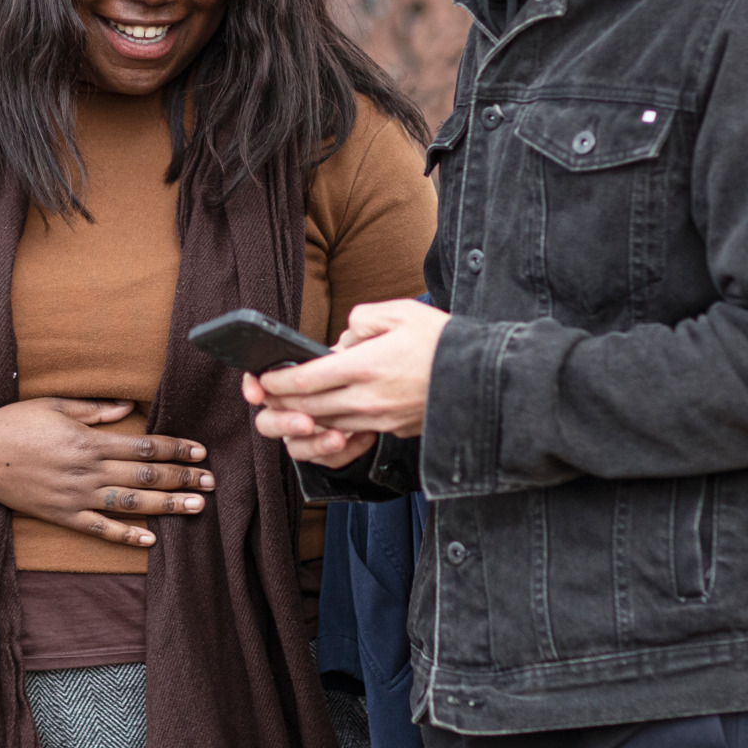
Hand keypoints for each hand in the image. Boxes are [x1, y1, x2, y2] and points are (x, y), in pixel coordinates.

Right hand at [0, 398, 214, 547]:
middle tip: (211, 481)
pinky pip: (100, 529)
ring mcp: (76, 496)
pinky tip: (151, 540)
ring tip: (196, 507)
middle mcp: (87, 470)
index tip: (200, 451)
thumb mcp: (54, 405)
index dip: (175, 448)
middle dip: (182, 478)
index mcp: (88, 440)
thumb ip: (95, 409)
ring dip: (167, 507)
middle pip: (145, 476)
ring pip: (131, 504)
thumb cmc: (14, 424)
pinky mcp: (63, 516)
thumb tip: (129, 407)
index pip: (144, 445)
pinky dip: (126, 536)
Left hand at [244, 300, 448, 464]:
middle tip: (266, 396)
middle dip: (281, 405)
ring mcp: (380, 420)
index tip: (263, 378)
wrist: (485, 378)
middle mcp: (367, 400)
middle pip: (308, 410)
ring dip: (303, 420)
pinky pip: (352, 435)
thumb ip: (362, 320)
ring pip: (327, 427)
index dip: (276, 381)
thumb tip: (342, 340)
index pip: (304, 380)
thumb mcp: (400, 312)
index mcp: (363, 367)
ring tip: (290, 408)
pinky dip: (332, 430)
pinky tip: (326, 420)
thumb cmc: (442, 341)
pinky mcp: (393, 430)